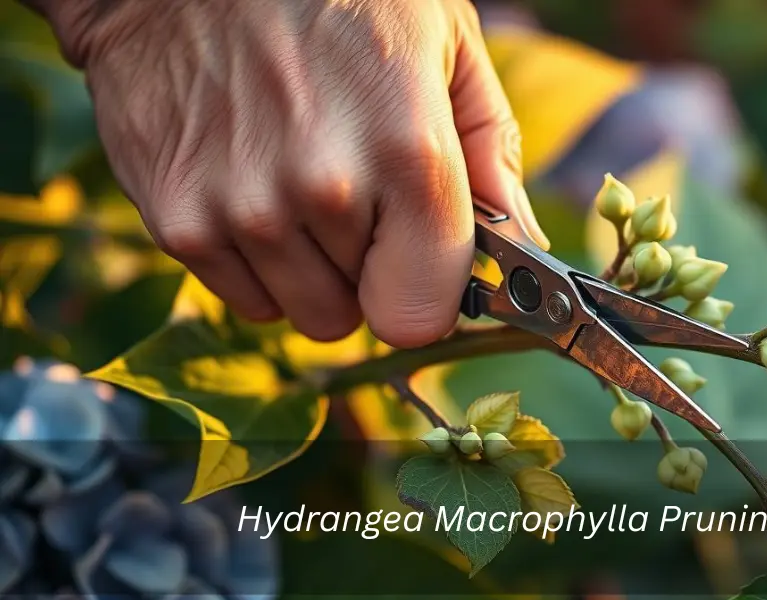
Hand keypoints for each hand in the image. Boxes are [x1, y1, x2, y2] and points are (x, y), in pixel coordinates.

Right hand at [53, 0, 547, 345]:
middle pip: (357, 315)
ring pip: (298, 311)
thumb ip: (490, 155)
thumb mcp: (447, 43)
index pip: (418, 317)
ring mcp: (238, 208)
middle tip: (357, 193)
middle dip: (367, 269)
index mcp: (406, 150)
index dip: (427, 294)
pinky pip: (239, 295)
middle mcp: (320, 189)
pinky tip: (254, 183)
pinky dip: (253, 258)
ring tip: (301, 181)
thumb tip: (521, 243)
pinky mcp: (173, 215)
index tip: (423, 262)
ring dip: (310, 267)